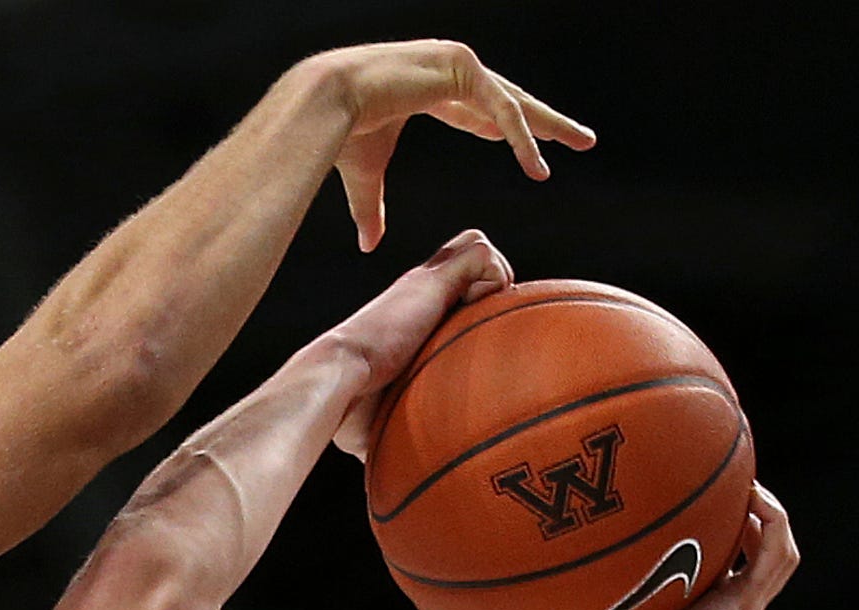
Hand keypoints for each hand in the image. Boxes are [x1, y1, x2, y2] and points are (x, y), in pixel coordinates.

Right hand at [312, 40, 593, 252]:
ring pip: (514, 101)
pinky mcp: (460, 67)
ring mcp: (458, 63)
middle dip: (546, 121)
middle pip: (511, 101)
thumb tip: (369, 246)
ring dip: (549, 125)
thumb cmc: (342, 136)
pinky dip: (520, 135)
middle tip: (580, 138)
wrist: (327, 104)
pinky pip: (500, 106)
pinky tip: (537, 163)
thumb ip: (373, 210)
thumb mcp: (366, 181)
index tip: (536, 146)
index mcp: (434, 88)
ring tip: (582, 144)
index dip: (512, 131)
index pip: (485, 110)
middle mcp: (451, 70)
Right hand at [328, 228, 511, 458]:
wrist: (334, 384)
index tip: (469, 341)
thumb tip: (408, 485)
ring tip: (482, 316)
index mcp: (405, 316)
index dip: (468, 304)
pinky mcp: (432, 280)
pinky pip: (480, 254)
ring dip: (491, 276)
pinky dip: (490, 279)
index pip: (446, 288)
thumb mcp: (381, 423)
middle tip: (484, 325)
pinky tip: (474, 312)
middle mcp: (415, 291)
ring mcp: (424, 282)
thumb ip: (400, 435)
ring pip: (474, 244)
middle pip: (462, 254)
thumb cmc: (348, 413)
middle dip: (485, 283)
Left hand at [579, 486, 798, 609]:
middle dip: (744, 519)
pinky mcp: (748, 601)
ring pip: (776, 550)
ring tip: (746, 485)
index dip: (709, 543)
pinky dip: (775, 518)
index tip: (688, 514)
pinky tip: (751, 493)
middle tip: (724, 488)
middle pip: (753, 556)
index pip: (715, 572)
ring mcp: (742, 605)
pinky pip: (778, 550)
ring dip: (768, 514)